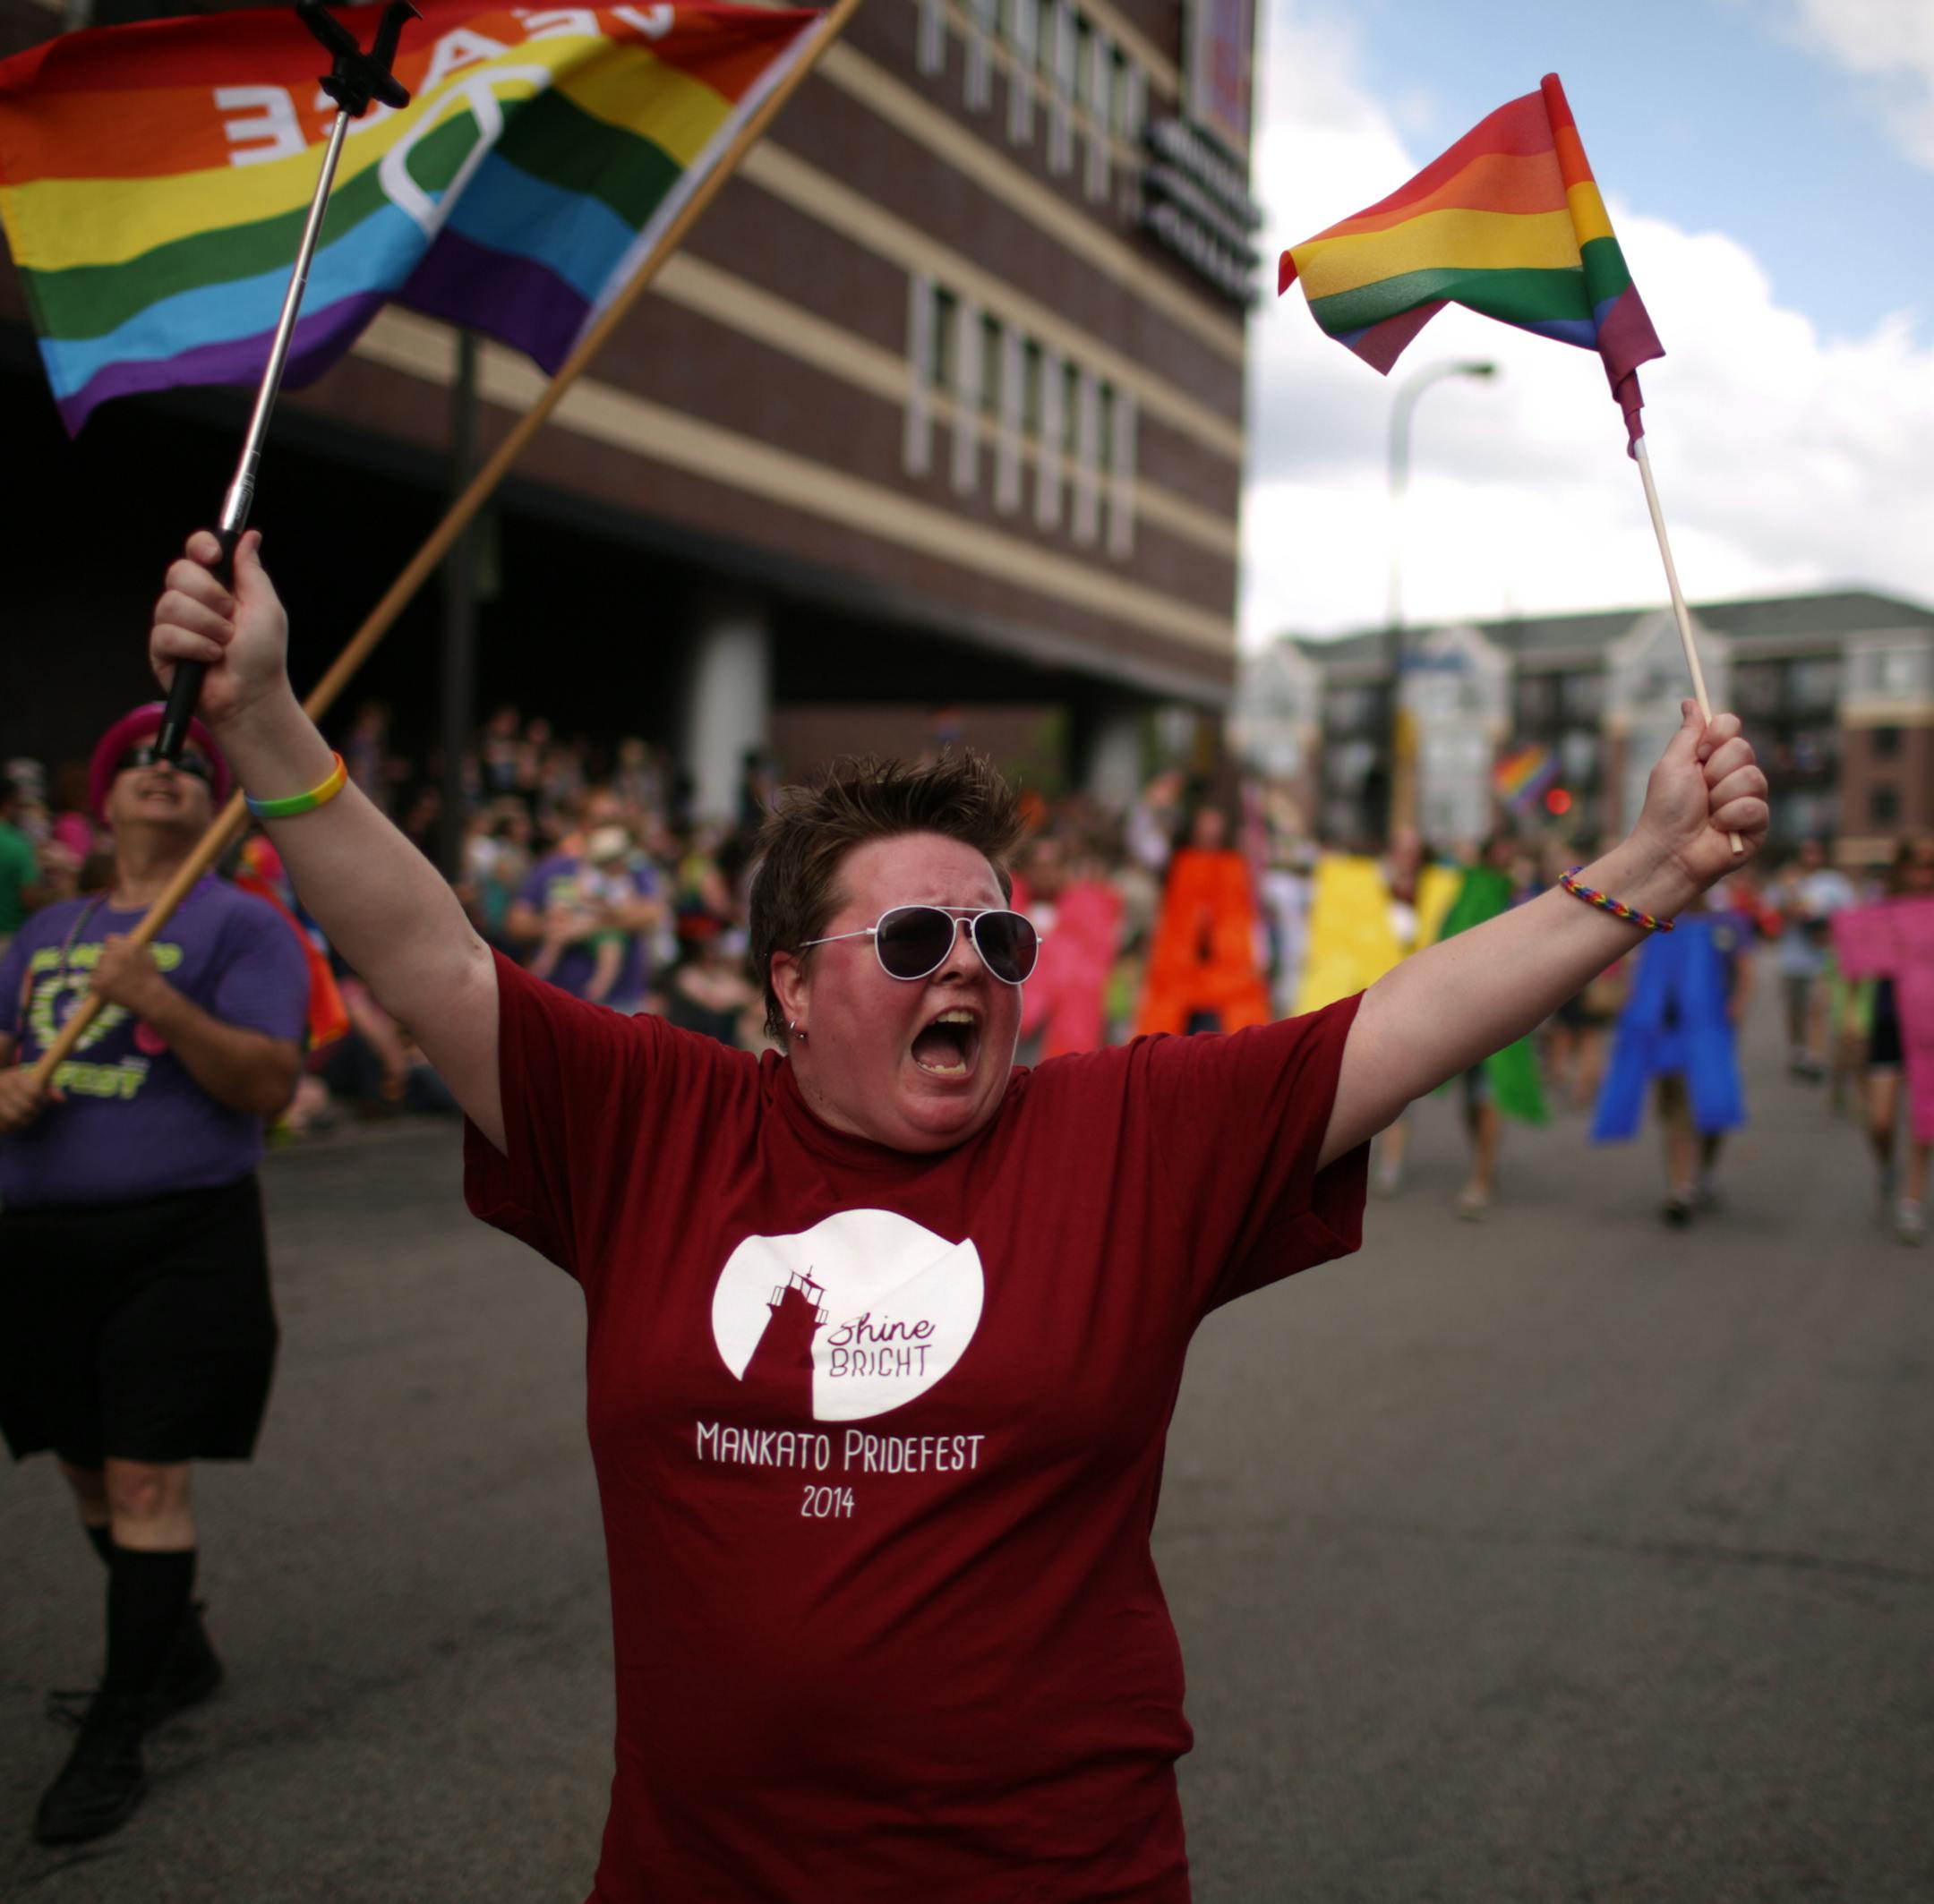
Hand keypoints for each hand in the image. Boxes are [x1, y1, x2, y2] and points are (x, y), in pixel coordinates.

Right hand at [0, 1065, 58, 1134]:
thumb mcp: (34, 1079)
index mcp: (13, 1077)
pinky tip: (18, 1122)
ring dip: (27, 1121)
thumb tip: (62, 1099)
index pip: (34, 1092)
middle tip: (37, 1111)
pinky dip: (14, 1128)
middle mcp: (1, 1087)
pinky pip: (5, 1126)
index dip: (43, 1100)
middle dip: (36, 1112)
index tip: (43, 1101)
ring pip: (15, 1118)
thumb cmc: (19, 1083)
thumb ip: (49, 1087)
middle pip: (25, 1107)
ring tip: (29, 1118)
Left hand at [89, 936, 167, 1015]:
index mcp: (127, 946)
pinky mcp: (98, 983)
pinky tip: (113, 989)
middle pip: (103, 955)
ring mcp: (105, 970)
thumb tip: (116, 940)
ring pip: (97, 968)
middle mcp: (115, 956)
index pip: (110, 940)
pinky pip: (93, 981)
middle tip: (121, 973)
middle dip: (110, 963)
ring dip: (104, 974)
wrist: (150, 997)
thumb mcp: (146, 954)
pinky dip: (101, 985)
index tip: (120, 956)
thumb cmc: (149, 976)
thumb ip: (131, 945)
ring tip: (118, 982)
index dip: (115, 948)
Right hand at [149, 529, 290, 731]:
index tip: (214, 555)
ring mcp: (174, 624)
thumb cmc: (263, 656)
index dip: (201, 546)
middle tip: (230, 617)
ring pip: (171, 603)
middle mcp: (192, 601)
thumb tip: (249, 535)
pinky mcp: (161, 649)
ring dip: (206, 626)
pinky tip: (210, 659)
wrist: (252, 697)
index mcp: (218, 587)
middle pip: (178, 571)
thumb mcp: (265, 608)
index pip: (197, 551)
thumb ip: (252, 571)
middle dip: (209, 595)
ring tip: (224, 645)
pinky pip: (166, 634)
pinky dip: (195, 646)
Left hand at [1632, 702, 1770, 896]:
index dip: (1718, 735)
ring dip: (1721, 796)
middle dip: (1715, 771)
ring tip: (1707, 814)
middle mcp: (1734, 775)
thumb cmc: (1665, 809)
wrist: (1669, 850)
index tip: (1700, 752)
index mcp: (1712, 758)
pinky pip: (1755, 806)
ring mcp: (1749, 799)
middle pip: (1743, 749)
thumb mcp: (1674, 764)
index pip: (1732, 726)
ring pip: (1752, 777)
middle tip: (1700, 789)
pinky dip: (1731, 817)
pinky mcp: (1759, 824)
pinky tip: (1719, 829)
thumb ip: (1688, 733)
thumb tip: (1691, 702)